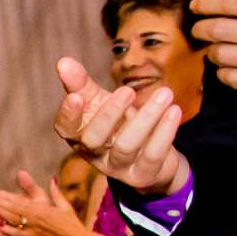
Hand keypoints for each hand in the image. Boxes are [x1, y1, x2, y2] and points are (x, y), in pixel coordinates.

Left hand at [0, 172, 90, 235]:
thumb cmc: (71, 224)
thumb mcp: (64, 205)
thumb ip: (55, 192)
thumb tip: (52, 178)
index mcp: (43, 209)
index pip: (21, 201)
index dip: (6, 196)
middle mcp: (36, 219)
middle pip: (13, 210)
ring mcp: (33, 231)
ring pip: (12, 221)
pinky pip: (16, 235)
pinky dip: (5, 232)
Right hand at [53, 58, 188, 195]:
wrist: (152, 157)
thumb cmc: (119, 125)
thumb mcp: (100, 103)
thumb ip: (82, 85)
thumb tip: (62, 61)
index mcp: (79, 137)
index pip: (65, 129)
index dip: (68, 115)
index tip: (76, 96)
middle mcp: (95, 155)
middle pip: (94, 139)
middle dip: (109, 114)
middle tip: (127, 90)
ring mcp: (118, 167)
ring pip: (126, 146)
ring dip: (146, 118)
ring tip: (165, 93)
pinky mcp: (143, 174)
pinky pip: (152, 154)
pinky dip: (164, 132)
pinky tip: (174, 111)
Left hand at [193, 0, 236, 101]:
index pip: (230, 2)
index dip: (206, 3)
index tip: (196, 5)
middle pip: (217, 29)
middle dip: (201, 27)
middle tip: (200, 28)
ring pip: (220, 55)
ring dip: (212, 51)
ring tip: (217, 48)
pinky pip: (232, 79)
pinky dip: (224, 73)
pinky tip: (230, 67)